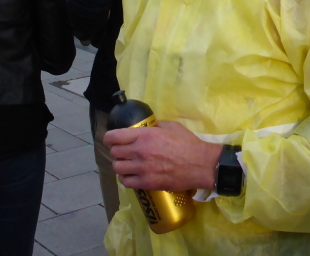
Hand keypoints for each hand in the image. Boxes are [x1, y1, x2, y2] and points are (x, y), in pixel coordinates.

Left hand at [104, 121, 221, 191]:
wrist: (201, 165)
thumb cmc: (188, 143)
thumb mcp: (171, 126)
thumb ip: (155, 125)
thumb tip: (146, 127)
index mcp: (144, 135)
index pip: (114, 137)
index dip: (109, 138)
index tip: (110, 140)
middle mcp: (139, 151)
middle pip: (114, 152)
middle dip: (116, 151)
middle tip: (122, 152)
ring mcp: (142, 169)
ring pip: (117, 168)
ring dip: (120, 165)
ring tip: (126, 165)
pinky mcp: (147, 183)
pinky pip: (126, 182)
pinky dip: (125, 178)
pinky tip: (130, 176)